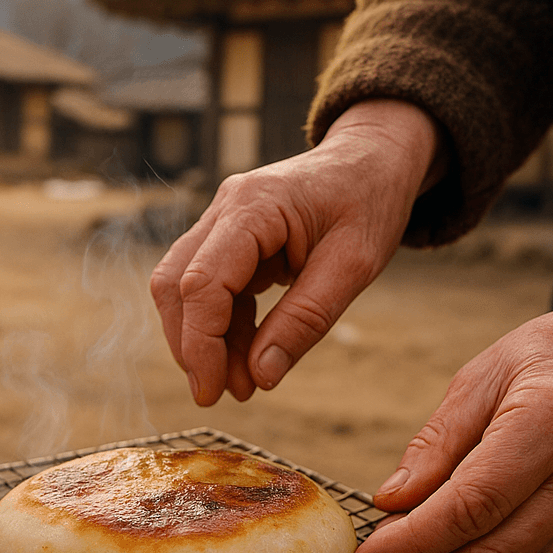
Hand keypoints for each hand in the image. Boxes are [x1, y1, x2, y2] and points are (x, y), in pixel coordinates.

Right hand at [150, 100, 442, 405]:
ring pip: (184, 289)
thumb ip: (305, 320)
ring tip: (240, 384)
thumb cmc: (370, 200)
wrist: (375, 158)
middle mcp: (225, 209)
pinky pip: (211, 290)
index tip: (212, 390)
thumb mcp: (354, 266)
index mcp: (253, 206)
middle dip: (192, 346)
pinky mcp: (230, 241)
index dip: (200, 343)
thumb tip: (261, 376)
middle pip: (177, 285)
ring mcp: (222, 223)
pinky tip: (247, 358)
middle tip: (222, 394)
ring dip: (204, 341)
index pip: (202, 282)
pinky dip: (223, 328)